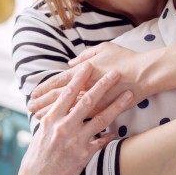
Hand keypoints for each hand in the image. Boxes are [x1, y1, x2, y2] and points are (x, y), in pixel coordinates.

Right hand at [16, 63, 133, 174]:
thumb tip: (58, 102)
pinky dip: (111, 135)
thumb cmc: (37, 156)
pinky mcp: (83, 156)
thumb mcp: (40, 133)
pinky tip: (119, 129)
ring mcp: (75, 142)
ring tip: (130, 95)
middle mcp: (63, 128)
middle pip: (86, 101)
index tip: (88, 65)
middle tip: (115, 73)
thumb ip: (51, 117)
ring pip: (100, 119)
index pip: (66, 94)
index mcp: (51, 119)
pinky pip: (102, 142)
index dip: (78, 78)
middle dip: (103, 85)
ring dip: (117, 105)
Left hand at [29, 42, 145, 118]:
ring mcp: (92, 100)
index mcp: (83, 71)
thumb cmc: (126, 59)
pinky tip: (61, 125)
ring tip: (37, 116)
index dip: (44, 88)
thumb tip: (71, 63)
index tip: (33, 93)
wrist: (145, 74)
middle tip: (30, 106)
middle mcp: (84, 87)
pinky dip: (69, 120)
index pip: (58, 81)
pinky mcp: (101, 110)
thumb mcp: (104, 49)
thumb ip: (86, 56)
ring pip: (66, 109)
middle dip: (42, 102)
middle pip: (57, 97)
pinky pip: (81, 118)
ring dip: (51, 113)